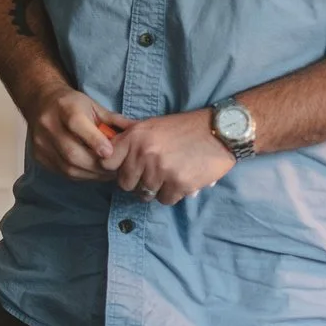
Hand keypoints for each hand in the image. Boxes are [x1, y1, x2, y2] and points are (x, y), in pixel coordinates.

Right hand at [24, 84, 128, 181]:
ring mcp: (41, 142)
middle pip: (72, 152)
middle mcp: (48, 124)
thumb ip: (114, 121)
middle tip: (116, 169)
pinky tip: (93, 173)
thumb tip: (138, 133)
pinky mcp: (39, 156)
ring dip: (91, 174)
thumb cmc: (73, 104)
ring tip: (107, 173)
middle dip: (97, 165)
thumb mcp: (94, 106)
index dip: (94, 140)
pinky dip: (81, 175)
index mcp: (64, 107)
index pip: (77, 124)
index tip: (110, 153)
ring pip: (68, 167)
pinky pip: (63, 172)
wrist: (42, 102)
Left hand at [106, 111, 235, 205]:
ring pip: (145, 194)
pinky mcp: (179, 184)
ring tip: (168, 177)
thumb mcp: (152, 125)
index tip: (125, 168)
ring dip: (156, 189)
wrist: (219, 131)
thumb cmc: (184, 128)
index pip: (107, 162)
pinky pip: (165, 200)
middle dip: (136, 182)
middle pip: (125, 183)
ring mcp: (161, 170)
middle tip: (151, 175)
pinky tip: (180, 181)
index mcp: (135, 136)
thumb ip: (131, 140)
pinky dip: (172, 194)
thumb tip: (109, 155)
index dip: (115, 168)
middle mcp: (144, 153)